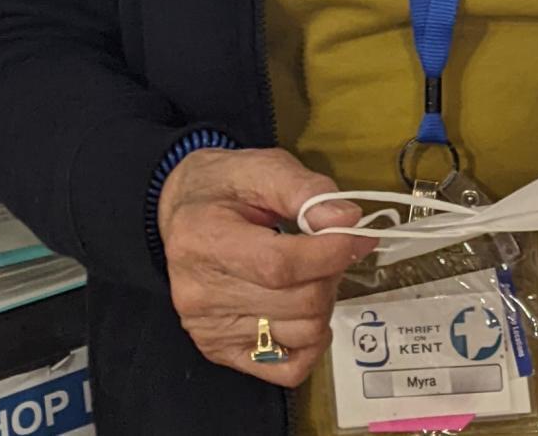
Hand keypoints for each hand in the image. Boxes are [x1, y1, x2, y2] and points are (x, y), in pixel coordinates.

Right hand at [157, 147, 374, 387]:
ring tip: (310, 275)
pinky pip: (285, 369)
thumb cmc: (224, 187)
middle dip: (330, 273)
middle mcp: (199, 293)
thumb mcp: (263, 167)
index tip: (356, 235)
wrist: (181, 212)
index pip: (280, 265)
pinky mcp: (219, 351)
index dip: (330, 253)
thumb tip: (348, 220)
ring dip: (323, 303)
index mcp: (204, 239)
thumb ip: (306, 191)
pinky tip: (304, 314)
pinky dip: (310, 345)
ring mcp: (208, 329)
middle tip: (328, 250)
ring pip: (300, 334)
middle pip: (297, 302)